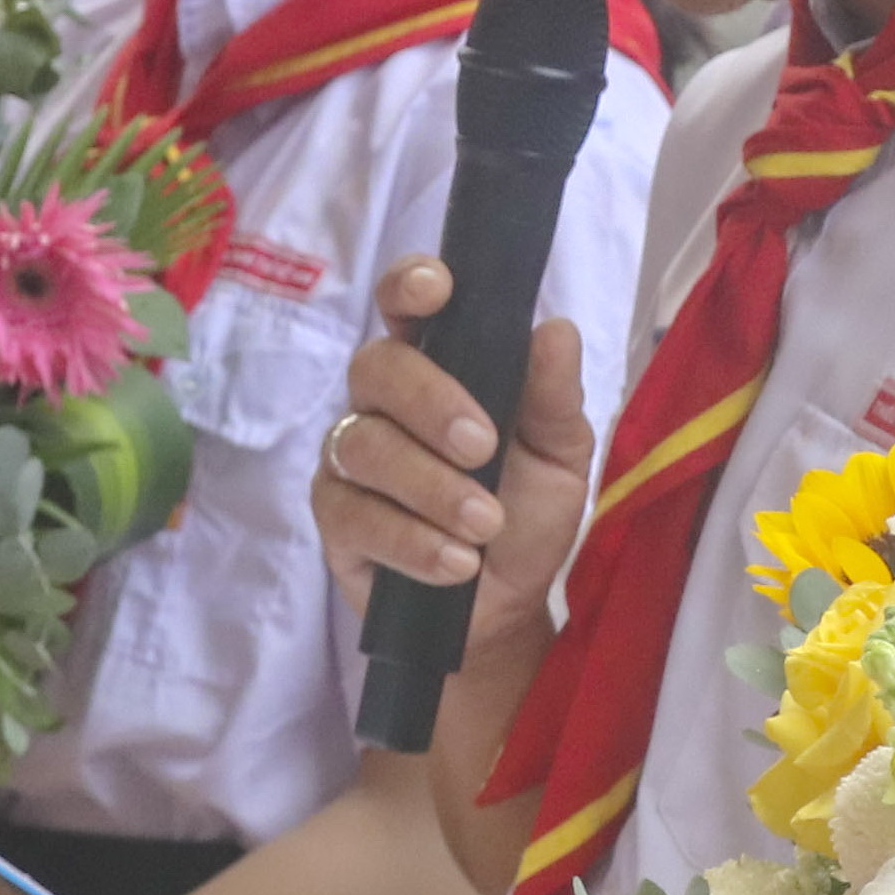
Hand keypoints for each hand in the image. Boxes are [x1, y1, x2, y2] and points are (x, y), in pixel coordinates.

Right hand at [312, 255, 597, 665]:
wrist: (506, 609)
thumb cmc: (527, 514)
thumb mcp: (559, 456)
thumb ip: (554, 395)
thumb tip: (555, 329)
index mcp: (439, 365)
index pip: (405, 306)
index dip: (409, 285)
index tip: (436, 290)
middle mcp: (383, 401)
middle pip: (376, 368)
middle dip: (431, 403)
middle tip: (483, 448)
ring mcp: (350, 457)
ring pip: (364, 445)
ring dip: (431, 486)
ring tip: (484, 526)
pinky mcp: (335, 519)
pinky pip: (355, 515)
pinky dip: (413, 540)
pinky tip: (456, 564)